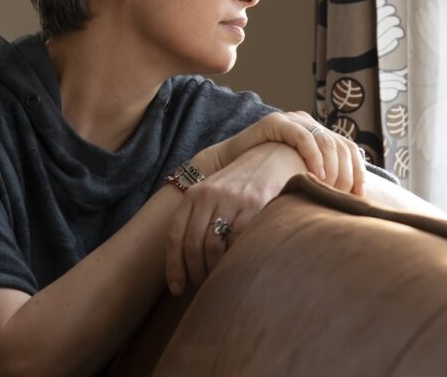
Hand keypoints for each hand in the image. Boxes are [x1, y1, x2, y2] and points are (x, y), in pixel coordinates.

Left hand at [165, 142, 304, 295]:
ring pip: (212, 245)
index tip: (177, 289)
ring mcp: (232, 199)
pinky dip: (235, 258)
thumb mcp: (215, 194)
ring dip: (214, 270)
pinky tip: (238, 266)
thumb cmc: (242, 184)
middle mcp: (209, 194)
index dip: (173, 267)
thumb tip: (189, 263)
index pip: (175, 235)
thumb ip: (200, 218)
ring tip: (220, 280)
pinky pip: (238, 240)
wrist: (273, 156)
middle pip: (192, 245)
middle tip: (204, 288)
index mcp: (194, 194)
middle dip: (195, 272)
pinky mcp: (255, 203)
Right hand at [214, 111, 365, 195]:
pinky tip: (315, 175)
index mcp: (319, 136)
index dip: (359, 171)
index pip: (349, 149)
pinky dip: (313, 156)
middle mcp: (309, 124)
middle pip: (341, 145)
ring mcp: (293, 121)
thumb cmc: (265, 177)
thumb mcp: (299, 179)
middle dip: (347, 172)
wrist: (229, 167)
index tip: (360, 195)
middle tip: (343, 195)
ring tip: (330, 187)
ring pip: (326, 140)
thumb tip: (348, 205)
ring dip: (333, 166)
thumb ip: (319, 183)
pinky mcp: (276, 122)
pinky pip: (302, 137)